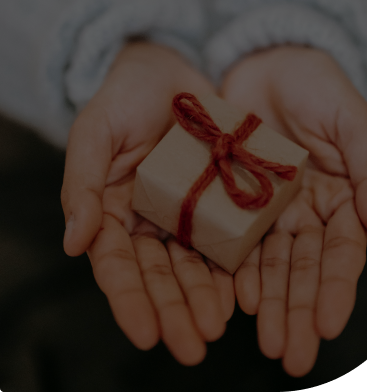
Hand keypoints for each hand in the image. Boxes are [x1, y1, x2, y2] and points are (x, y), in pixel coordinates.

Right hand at [61, 41, 234, 364]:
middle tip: (193, 345)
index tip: (147, 334)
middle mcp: (148, 219)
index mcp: (112, 210)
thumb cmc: (124, 97)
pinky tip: (241, 292)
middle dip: (174, 310)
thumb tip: (74, 243)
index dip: (129, 301)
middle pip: (159, 274)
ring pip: (192, 264)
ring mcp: (184, 211)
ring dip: (204, 298)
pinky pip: (223, 236)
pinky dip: (229, 266)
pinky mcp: (216, 198)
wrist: (168, 71)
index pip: (117, 265)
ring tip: (218, 327)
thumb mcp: (95, 133)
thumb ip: (82, 185)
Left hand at [221, 45, 366, 376]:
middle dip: (298, 312)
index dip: (335, 289)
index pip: (340, 253)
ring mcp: (267, 207)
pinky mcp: (233, 197)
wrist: (266, 64)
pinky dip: (237, 270)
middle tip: (292, 355)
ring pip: (270, 265)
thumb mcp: (351, 121)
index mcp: (338, 197)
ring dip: (269, 304)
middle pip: (302, 270)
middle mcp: (303, 211)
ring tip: (266, 340)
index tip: (327, 325)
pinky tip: (236, 299)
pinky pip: (235, 239)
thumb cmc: (316, 85)